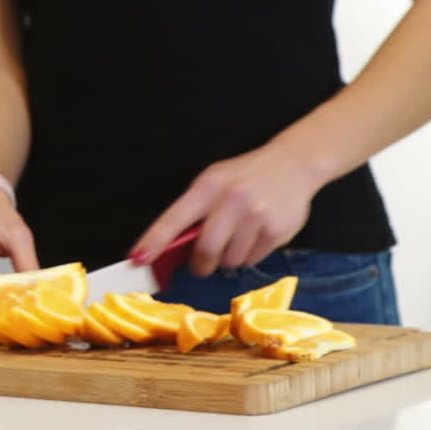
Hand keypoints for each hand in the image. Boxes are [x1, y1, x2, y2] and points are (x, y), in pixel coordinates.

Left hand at [130, 145, 322, 277]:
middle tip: (200, 265)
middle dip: (199, 265)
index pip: (175, 217)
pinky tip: (254, 235)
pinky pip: (252, 260)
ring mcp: (256, 217)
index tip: (137, 258)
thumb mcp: (215, 180)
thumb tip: (172, 248)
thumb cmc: (244, 176)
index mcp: (208, 185)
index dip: (154, 240)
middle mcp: (231, 200)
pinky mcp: (276, 232)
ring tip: (236, 237)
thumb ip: (196, 210)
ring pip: (229, 260)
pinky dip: (247, 256)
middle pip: (205, 250)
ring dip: (227, 259)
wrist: (292, 164)